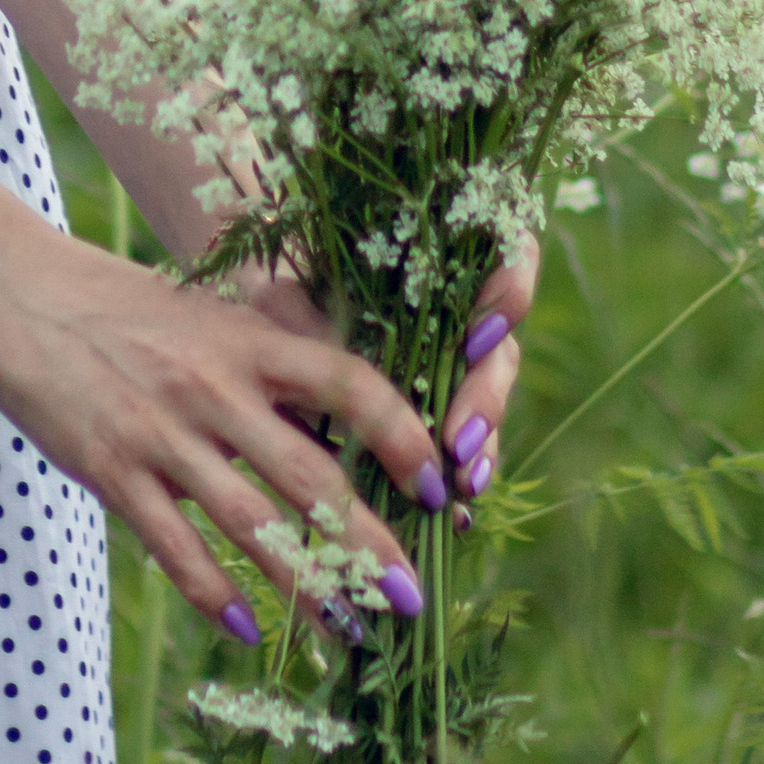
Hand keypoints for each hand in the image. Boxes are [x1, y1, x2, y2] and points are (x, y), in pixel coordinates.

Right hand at [0, 215, 450, 648]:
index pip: (350, 386)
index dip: (404, 438)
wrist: (12, 287)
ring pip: (253, 528)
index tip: (437, 488)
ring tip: (343, 634)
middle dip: (370, 550)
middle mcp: (214, 387)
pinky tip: (245, 626)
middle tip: (408, 602)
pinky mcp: (110, 469)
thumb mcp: (199, 312)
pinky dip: (216, 593)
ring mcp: (161, 433)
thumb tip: (326, 421)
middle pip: (314, 479)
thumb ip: (258, 363)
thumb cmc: (111, 299)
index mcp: (245, 339)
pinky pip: (177, 548)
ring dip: (307, 590)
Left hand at [224, 244, 536, 514]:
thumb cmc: (269, 296)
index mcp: (431, 261)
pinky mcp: (446, 411)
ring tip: (463, 484)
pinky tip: (459, 510)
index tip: (477, 338)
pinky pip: (473, 440)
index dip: (511, 290)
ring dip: (485, 441)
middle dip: (488, 395)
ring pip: (491, 397)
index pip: (506, 253)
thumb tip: (342, 361)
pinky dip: (469, 471)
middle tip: (459, 441)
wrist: (252, 330)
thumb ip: (310, 318)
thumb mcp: (280, 299)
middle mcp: (455, 308)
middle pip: (499, 342)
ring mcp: (454, 362)